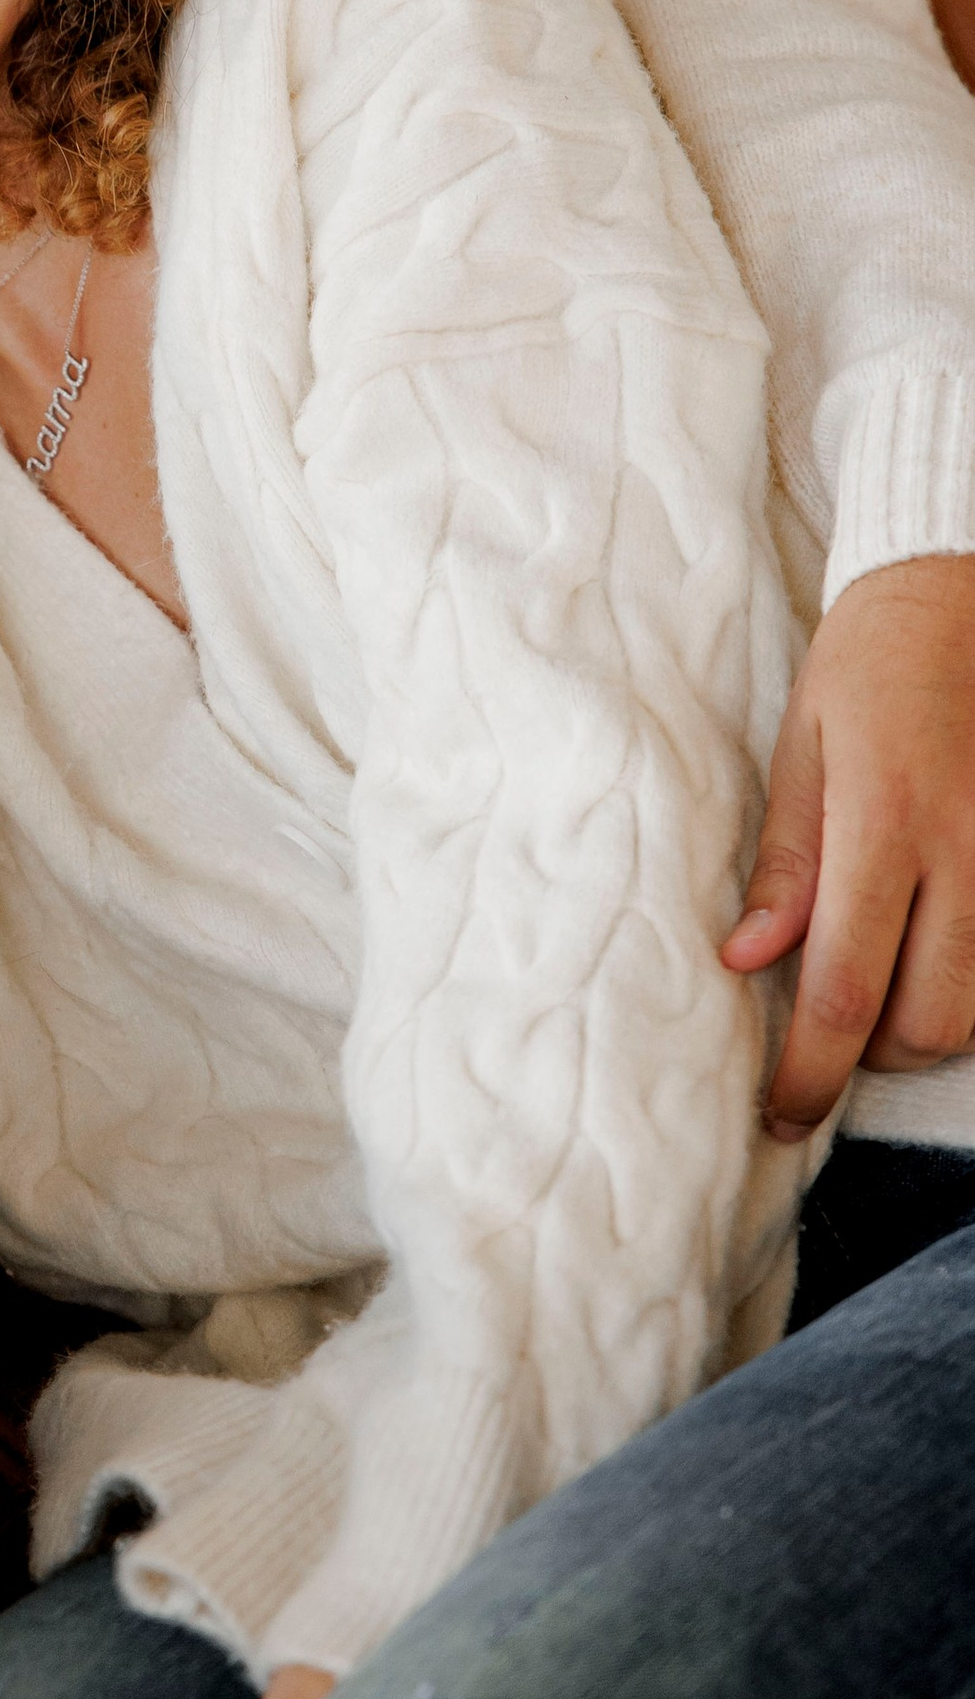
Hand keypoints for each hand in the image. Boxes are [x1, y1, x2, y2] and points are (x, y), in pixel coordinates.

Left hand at [724, 555, 974, 1141]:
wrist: (964, 586)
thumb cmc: (870, 661)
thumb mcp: (802, 743)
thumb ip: (785, 860)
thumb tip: (748, 960)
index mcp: (885, 822)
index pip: (846, 988)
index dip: (811, 1071)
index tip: (780, 1113)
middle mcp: (968, 850)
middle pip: (931, 1022)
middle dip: (874, 1054)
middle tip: (828, 1034)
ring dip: (928, 1021)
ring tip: (881, 986)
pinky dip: (974, 977)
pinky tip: (934, 948)